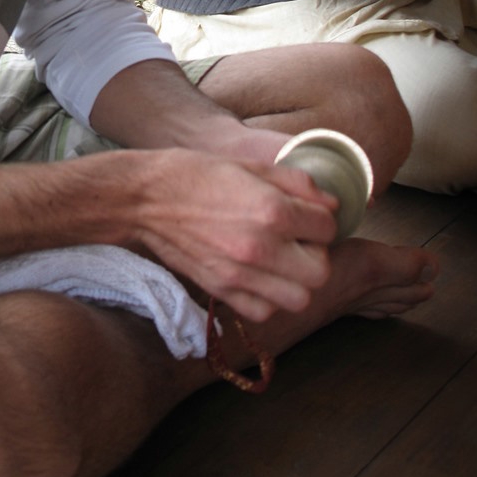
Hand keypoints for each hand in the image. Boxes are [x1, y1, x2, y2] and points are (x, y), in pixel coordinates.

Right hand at [130, 148, 338, 322]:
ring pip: (299, 299)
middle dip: (316, 254)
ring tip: (281, 260)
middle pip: (320, 272)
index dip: (321, 218)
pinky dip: (269, 298)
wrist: (146, 199)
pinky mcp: (221, 290)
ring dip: (297, 281)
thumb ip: (296, 183)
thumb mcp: (250, 164)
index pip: (327, 227)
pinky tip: (259, 275)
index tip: (308, 215)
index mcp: (271, 210)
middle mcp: (260, 247)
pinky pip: (265, 311)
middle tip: (299, 240)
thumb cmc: (197, 174)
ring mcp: (240, 274)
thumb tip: (331, 202)